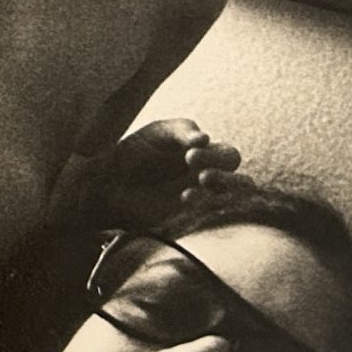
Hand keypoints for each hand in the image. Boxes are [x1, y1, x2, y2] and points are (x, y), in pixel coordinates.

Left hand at [84, 117, 240, 232]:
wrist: (109, 181)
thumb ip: (183, 130)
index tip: (189, 155)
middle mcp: (210, 181)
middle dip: (224, 177)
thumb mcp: (159, 132)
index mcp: (207, 158)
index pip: (231, 158)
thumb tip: (205, 139)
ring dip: (219, 197)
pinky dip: (201, 209)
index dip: (216, 157)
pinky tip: (183, 202)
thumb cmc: (136, 153)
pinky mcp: (189, 221)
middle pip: (242, 183)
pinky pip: (210, 220)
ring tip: (190, 192)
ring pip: (233, 204)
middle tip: (199, 175)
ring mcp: (202, 204)